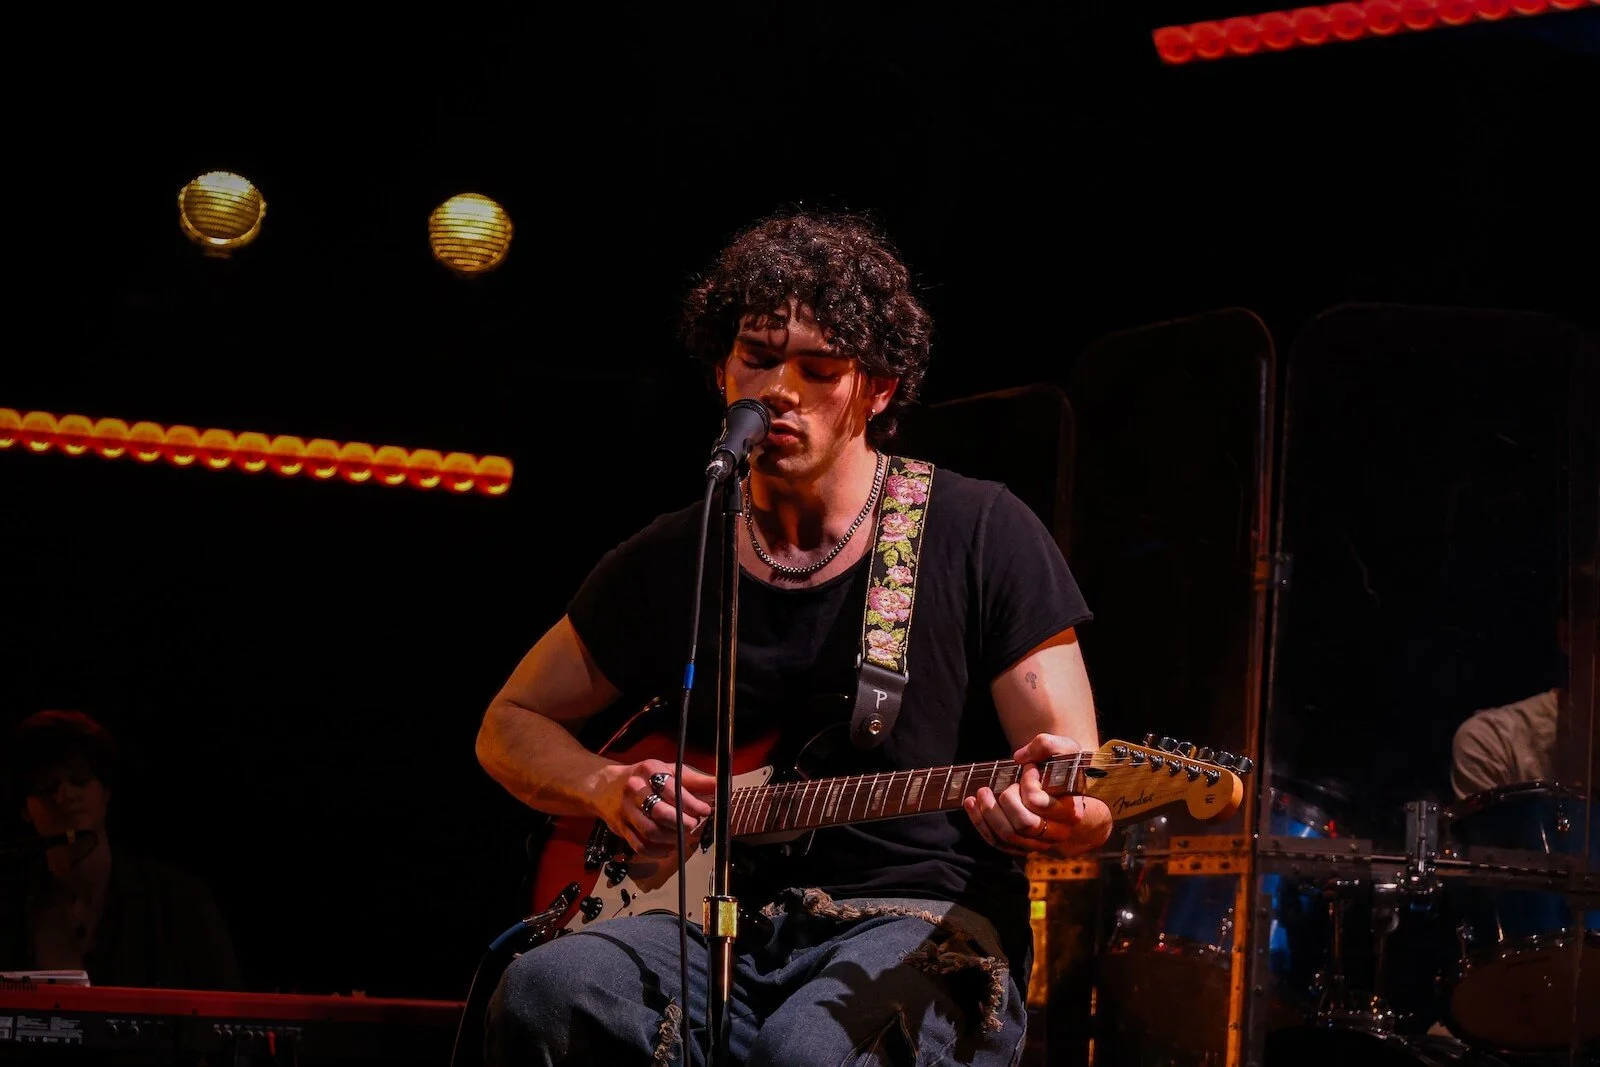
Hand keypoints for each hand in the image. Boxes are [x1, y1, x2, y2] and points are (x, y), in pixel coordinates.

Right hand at [594, 759, 715, 857]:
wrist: (606, 787)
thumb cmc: (645, 778)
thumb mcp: (669, 771)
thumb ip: (693, 780)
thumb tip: (719, 786)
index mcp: (649, 770)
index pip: (672, 789)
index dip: (692, 803)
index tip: (705, 811)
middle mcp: (634, 789)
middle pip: (660, 812)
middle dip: (681, 822)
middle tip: (693, 825)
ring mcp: (625, 810)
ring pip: (650, 831)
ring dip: (671, 838)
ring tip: (683, 837)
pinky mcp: (620, 828)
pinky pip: (639, 845)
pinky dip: (657, 851)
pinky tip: (669, 848)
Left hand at [963, 733, 1112, 857]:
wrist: (1064, 790)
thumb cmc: (1063, 769)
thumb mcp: (1063, 749)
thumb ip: (1047, 745)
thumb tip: (1020, 757)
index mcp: (1070, 811)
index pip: (1038, 802)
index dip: (1027, 783)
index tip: (1028, 768)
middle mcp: (1057, 833)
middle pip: (1024, 824)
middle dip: (1006, 800)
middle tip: (1003, 784)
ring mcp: (1039, 843)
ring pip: (1008, 836)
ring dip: (988, 812)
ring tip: (981, 792)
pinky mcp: (1021, 846)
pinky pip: (998, 842)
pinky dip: (980, 823)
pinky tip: (971, 804)